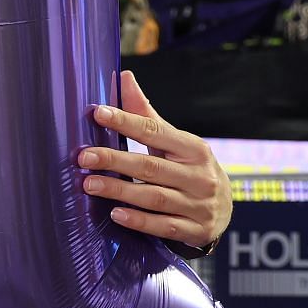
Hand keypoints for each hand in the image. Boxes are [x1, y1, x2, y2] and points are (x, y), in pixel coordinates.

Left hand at [81, 69, 231, 249]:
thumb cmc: (189, 167)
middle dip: (115, 160)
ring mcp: (199, 205)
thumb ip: (146, 114)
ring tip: (89, 184)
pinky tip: (116, 213)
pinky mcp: (195, 230)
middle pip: (151, 167)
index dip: (126, 121)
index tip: (98, 113)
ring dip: (120, 191)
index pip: (156, 132)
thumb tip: (125, 77)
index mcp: (193, 148)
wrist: (223, 208)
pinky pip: (164, 226)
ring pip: (155, 197)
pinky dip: (140, 220)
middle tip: (83, 157)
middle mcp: (199, 176)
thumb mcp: (174, 142)